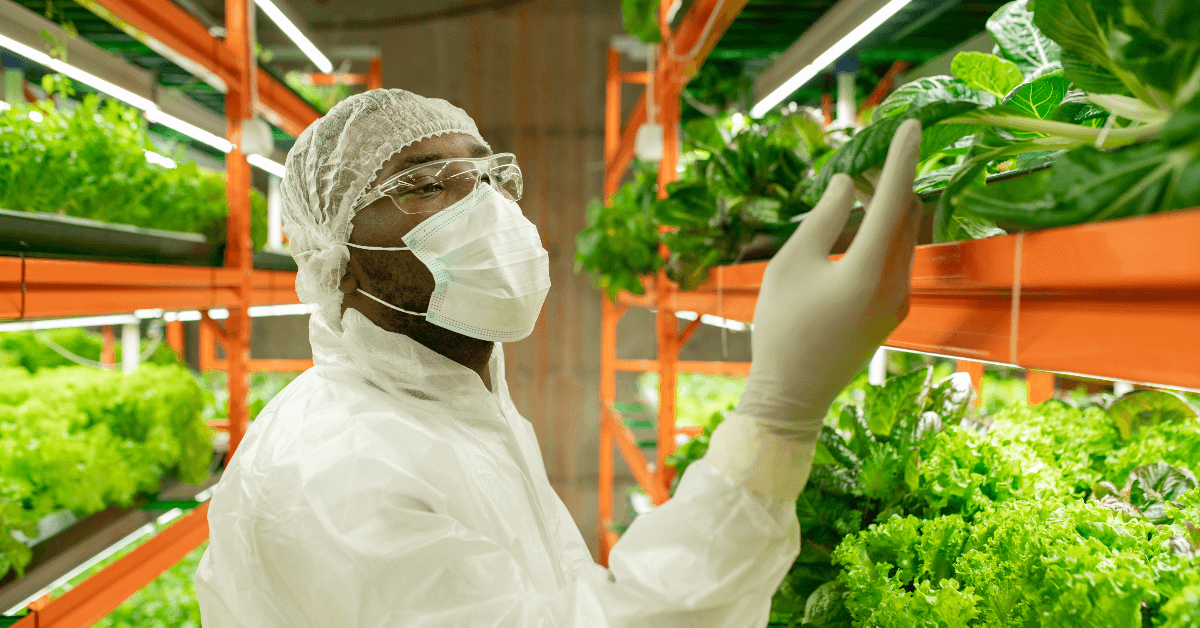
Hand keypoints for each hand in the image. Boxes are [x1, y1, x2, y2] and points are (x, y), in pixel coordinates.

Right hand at [739, 118, 922, 436]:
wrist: (793, 397)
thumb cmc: (781, 329)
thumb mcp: (790, 265)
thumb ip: (823, 219)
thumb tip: (847, 183)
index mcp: (868, 273)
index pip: (894, 201)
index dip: (902, 159)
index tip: (912, 123)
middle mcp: (895, 286)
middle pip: (908, 216)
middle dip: (894, 179)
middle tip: (871, 148)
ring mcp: (899, 302)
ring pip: (906, 237)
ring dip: (890, 206)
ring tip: (860, 182)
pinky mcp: (893, 312)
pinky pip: (898, 258)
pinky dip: (885, 232)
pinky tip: (861, 222)